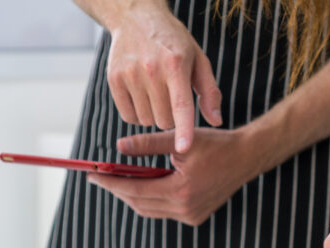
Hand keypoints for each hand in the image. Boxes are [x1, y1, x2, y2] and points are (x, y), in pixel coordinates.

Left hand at [87, 128, 255, 225]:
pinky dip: (149, 199)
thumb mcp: (180, 140)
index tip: (92, 176)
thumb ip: (147, 144)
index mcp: (181, 190)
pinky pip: (162, 211)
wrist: (246, 157)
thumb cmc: (215, 144)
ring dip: (132, 196)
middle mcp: (185, 209)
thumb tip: (118, 146)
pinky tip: (142, 185)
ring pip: (149, 209)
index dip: (111, 183)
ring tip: (117, 180)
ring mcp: (190, 216)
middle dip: (117, 190)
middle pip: (139, 203)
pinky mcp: (195, 217)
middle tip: (99, 177)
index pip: (135, 189)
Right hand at [107, 5, 222, 152]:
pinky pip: (128, 116)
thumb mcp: (198, 59)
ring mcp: (130, 75)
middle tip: (170, 97)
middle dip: (170, 118)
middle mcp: (151, 70)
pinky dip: (136, 113)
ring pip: (146, 121)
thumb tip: (216, 121)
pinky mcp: (114, 79)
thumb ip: (209, 92)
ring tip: (155, 92)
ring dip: (153, 115)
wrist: (136, 17)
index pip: (181, 105)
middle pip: (164, 121)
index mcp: (176, 64)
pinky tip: (141, 95)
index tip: (183, 148)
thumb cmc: (173, 42)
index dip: (184, 129)